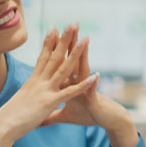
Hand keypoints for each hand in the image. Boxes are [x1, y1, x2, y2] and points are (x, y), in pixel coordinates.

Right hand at [0, 26, 98, 146]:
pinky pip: (69, 91)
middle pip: (54, 57)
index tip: (54, 28)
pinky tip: (95, 76)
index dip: (49, 43)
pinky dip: (83, 85)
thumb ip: (26, 98)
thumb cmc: (7, 119)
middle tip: (73, 24)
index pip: (42, 58)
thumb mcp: (19, 103)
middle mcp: (39, 82)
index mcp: (32, 82)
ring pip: (64, 68)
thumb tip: (25, 97)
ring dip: (76, 53)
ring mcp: (44, 90)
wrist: (0, 127)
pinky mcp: (49, 102)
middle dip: (64, 40)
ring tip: (86, 39)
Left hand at [39, 32, 137, 146]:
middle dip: (70, 43)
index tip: (51, 33)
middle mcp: (78, 82)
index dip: (55, 49)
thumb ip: (51, 116)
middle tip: (69, 26)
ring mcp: (86, 88)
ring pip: (84, 69)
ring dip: (84, 56)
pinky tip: (95, 75)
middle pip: (72, 60)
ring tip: (84, 40)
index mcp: (69, 84)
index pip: (61, 63)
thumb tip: (39, 119)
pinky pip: (92, 90)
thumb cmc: (87, 115)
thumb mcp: (65, 116)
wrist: (106, 120)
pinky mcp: (93, 99)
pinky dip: (93, 84)